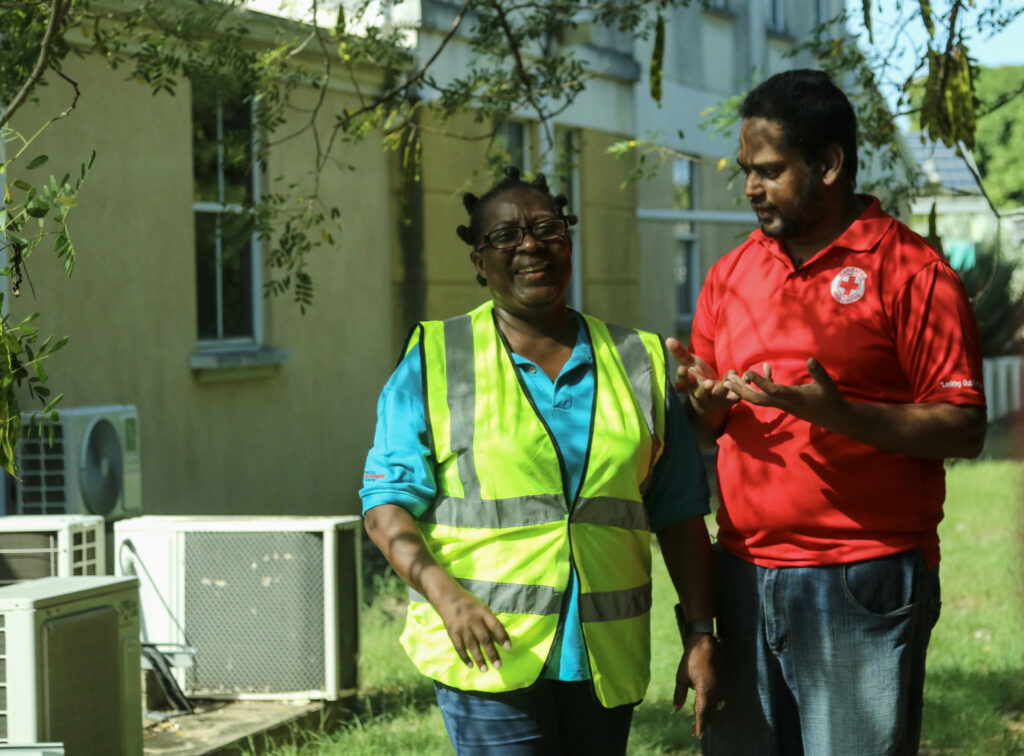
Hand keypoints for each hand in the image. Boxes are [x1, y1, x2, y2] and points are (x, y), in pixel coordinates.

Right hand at [433, 584, 510, 671]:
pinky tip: (470, 665)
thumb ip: (491, 624)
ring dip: (479, 659)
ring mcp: (462, 627)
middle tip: (499, 665)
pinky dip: (464, 657)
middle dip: (492, 653)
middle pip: (484, 638)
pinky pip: (459, 647)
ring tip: (485, 670)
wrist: (448, 597)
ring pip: (472, 646)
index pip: (495, 625)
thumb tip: (501, 640)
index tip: (509, 648)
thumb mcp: (482, 609)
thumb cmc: (470, 604)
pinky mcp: (452, 633)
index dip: (502, 637)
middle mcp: (472, 620)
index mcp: (483, 612)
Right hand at [665, 337, 739, 417]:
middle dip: (704, 388)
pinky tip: (747, 378)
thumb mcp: (690, 365)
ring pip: (720, 393)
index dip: (682, 375)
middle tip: (708, 383)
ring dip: (726, 384)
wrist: (711, 401)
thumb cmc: (698, 378)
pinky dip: (742, 387)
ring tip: (731, 373)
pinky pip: (736, 395)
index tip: (682, 369)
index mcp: (690, 384)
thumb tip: (668, 339)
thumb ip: (680, 353)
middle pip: (701, 392)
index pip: (684, 380)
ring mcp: (716, 398)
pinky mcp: (730, 400)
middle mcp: (702, 393)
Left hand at [673, 634, 717, 736]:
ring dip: (707, 716)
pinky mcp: (720, 684)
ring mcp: (719, 687)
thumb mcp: (681, 677)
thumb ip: (679, 695)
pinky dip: (711, 707)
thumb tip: (675, 710)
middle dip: (703, 723)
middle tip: (694, 732)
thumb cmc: (691, 659)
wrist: (704, 644)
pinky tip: (704, 709)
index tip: (697, 734)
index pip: (702, 712)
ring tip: (698, 724)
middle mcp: (714, 691)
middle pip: (710, 712)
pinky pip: (716, 700)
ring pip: (714, 707)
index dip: (700, 724)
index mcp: (704, 690)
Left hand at [721, 357, 843, 426]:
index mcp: (794, 398)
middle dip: (742, 391)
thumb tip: (810, 359)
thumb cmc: (831, 400)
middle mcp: (784, 403)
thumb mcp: (828, 385)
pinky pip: (764, 397)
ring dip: (743, 390)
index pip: (773, 391)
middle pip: (758, 399)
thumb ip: (819, 373)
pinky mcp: (782, 404)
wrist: (833, 418)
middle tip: (727, 380)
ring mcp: (782, 405)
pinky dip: (755, 388)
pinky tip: (750, 377)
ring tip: (730, 380)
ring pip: (758, 400)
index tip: (747, 372)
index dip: (760, 382)